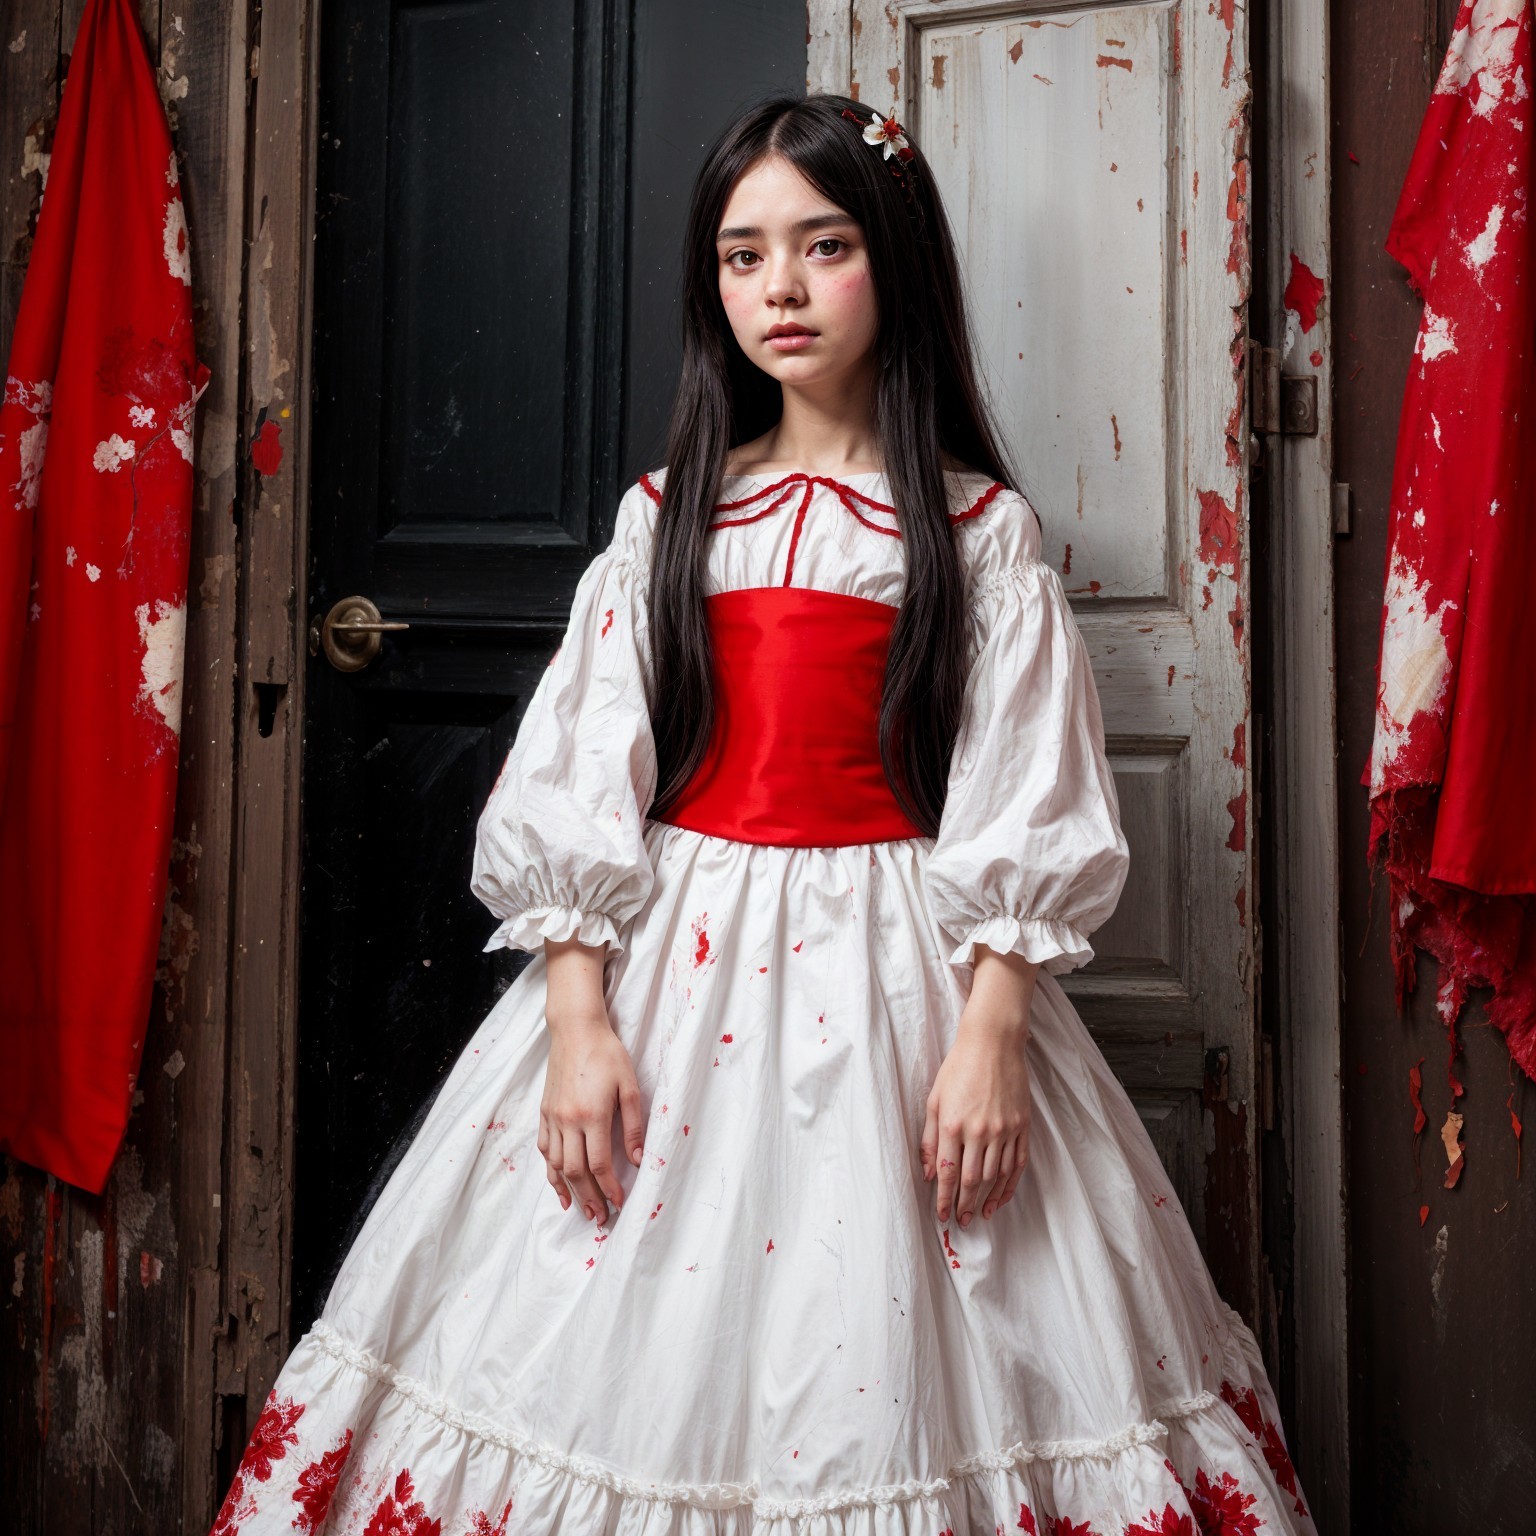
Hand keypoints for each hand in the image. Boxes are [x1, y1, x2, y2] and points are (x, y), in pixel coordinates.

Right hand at [540, 936, 645, 1223]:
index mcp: (592, 1115)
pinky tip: (558, 1186)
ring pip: (557, 1166)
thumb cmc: (608, 1054)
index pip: (600, 1164)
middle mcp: (568, 1121)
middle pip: (576, 1172)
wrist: (575, 1030)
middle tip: (600, 1218)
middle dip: (589, 1199)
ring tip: (579, 1210)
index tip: (620, 1202)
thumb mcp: (630, 1086)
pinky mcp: (544, 1113)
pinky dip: (550, 1172)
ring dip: (568, 1192)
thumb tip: (638, 1159)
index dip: (610, 1188)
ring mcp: (553, 1118)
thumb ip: (634, 1124)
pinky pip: (545, 1150)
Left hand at [920, 944, 1039, 1227]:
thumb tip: (928, 1172)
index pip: (946, 1173)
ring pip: (995, 1177)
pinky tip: (1001, 1198)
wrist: (993, 1043)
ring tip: (980, 1215)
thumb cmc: (958, 1068)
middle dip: (964, 1204)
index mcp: (953, 1125)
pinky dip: (1009, 1185)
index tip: (941, 1215)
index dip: (943, 1198)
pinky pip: (1016, 1164)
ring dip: (987, 1200)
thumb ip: (930, 1138)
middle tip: (961, 1220)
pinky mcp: (1022, 1126)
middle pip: (971, 1180)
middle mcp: (979, 1131)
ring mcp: (1004, 1130)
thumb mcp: (934, 1099)